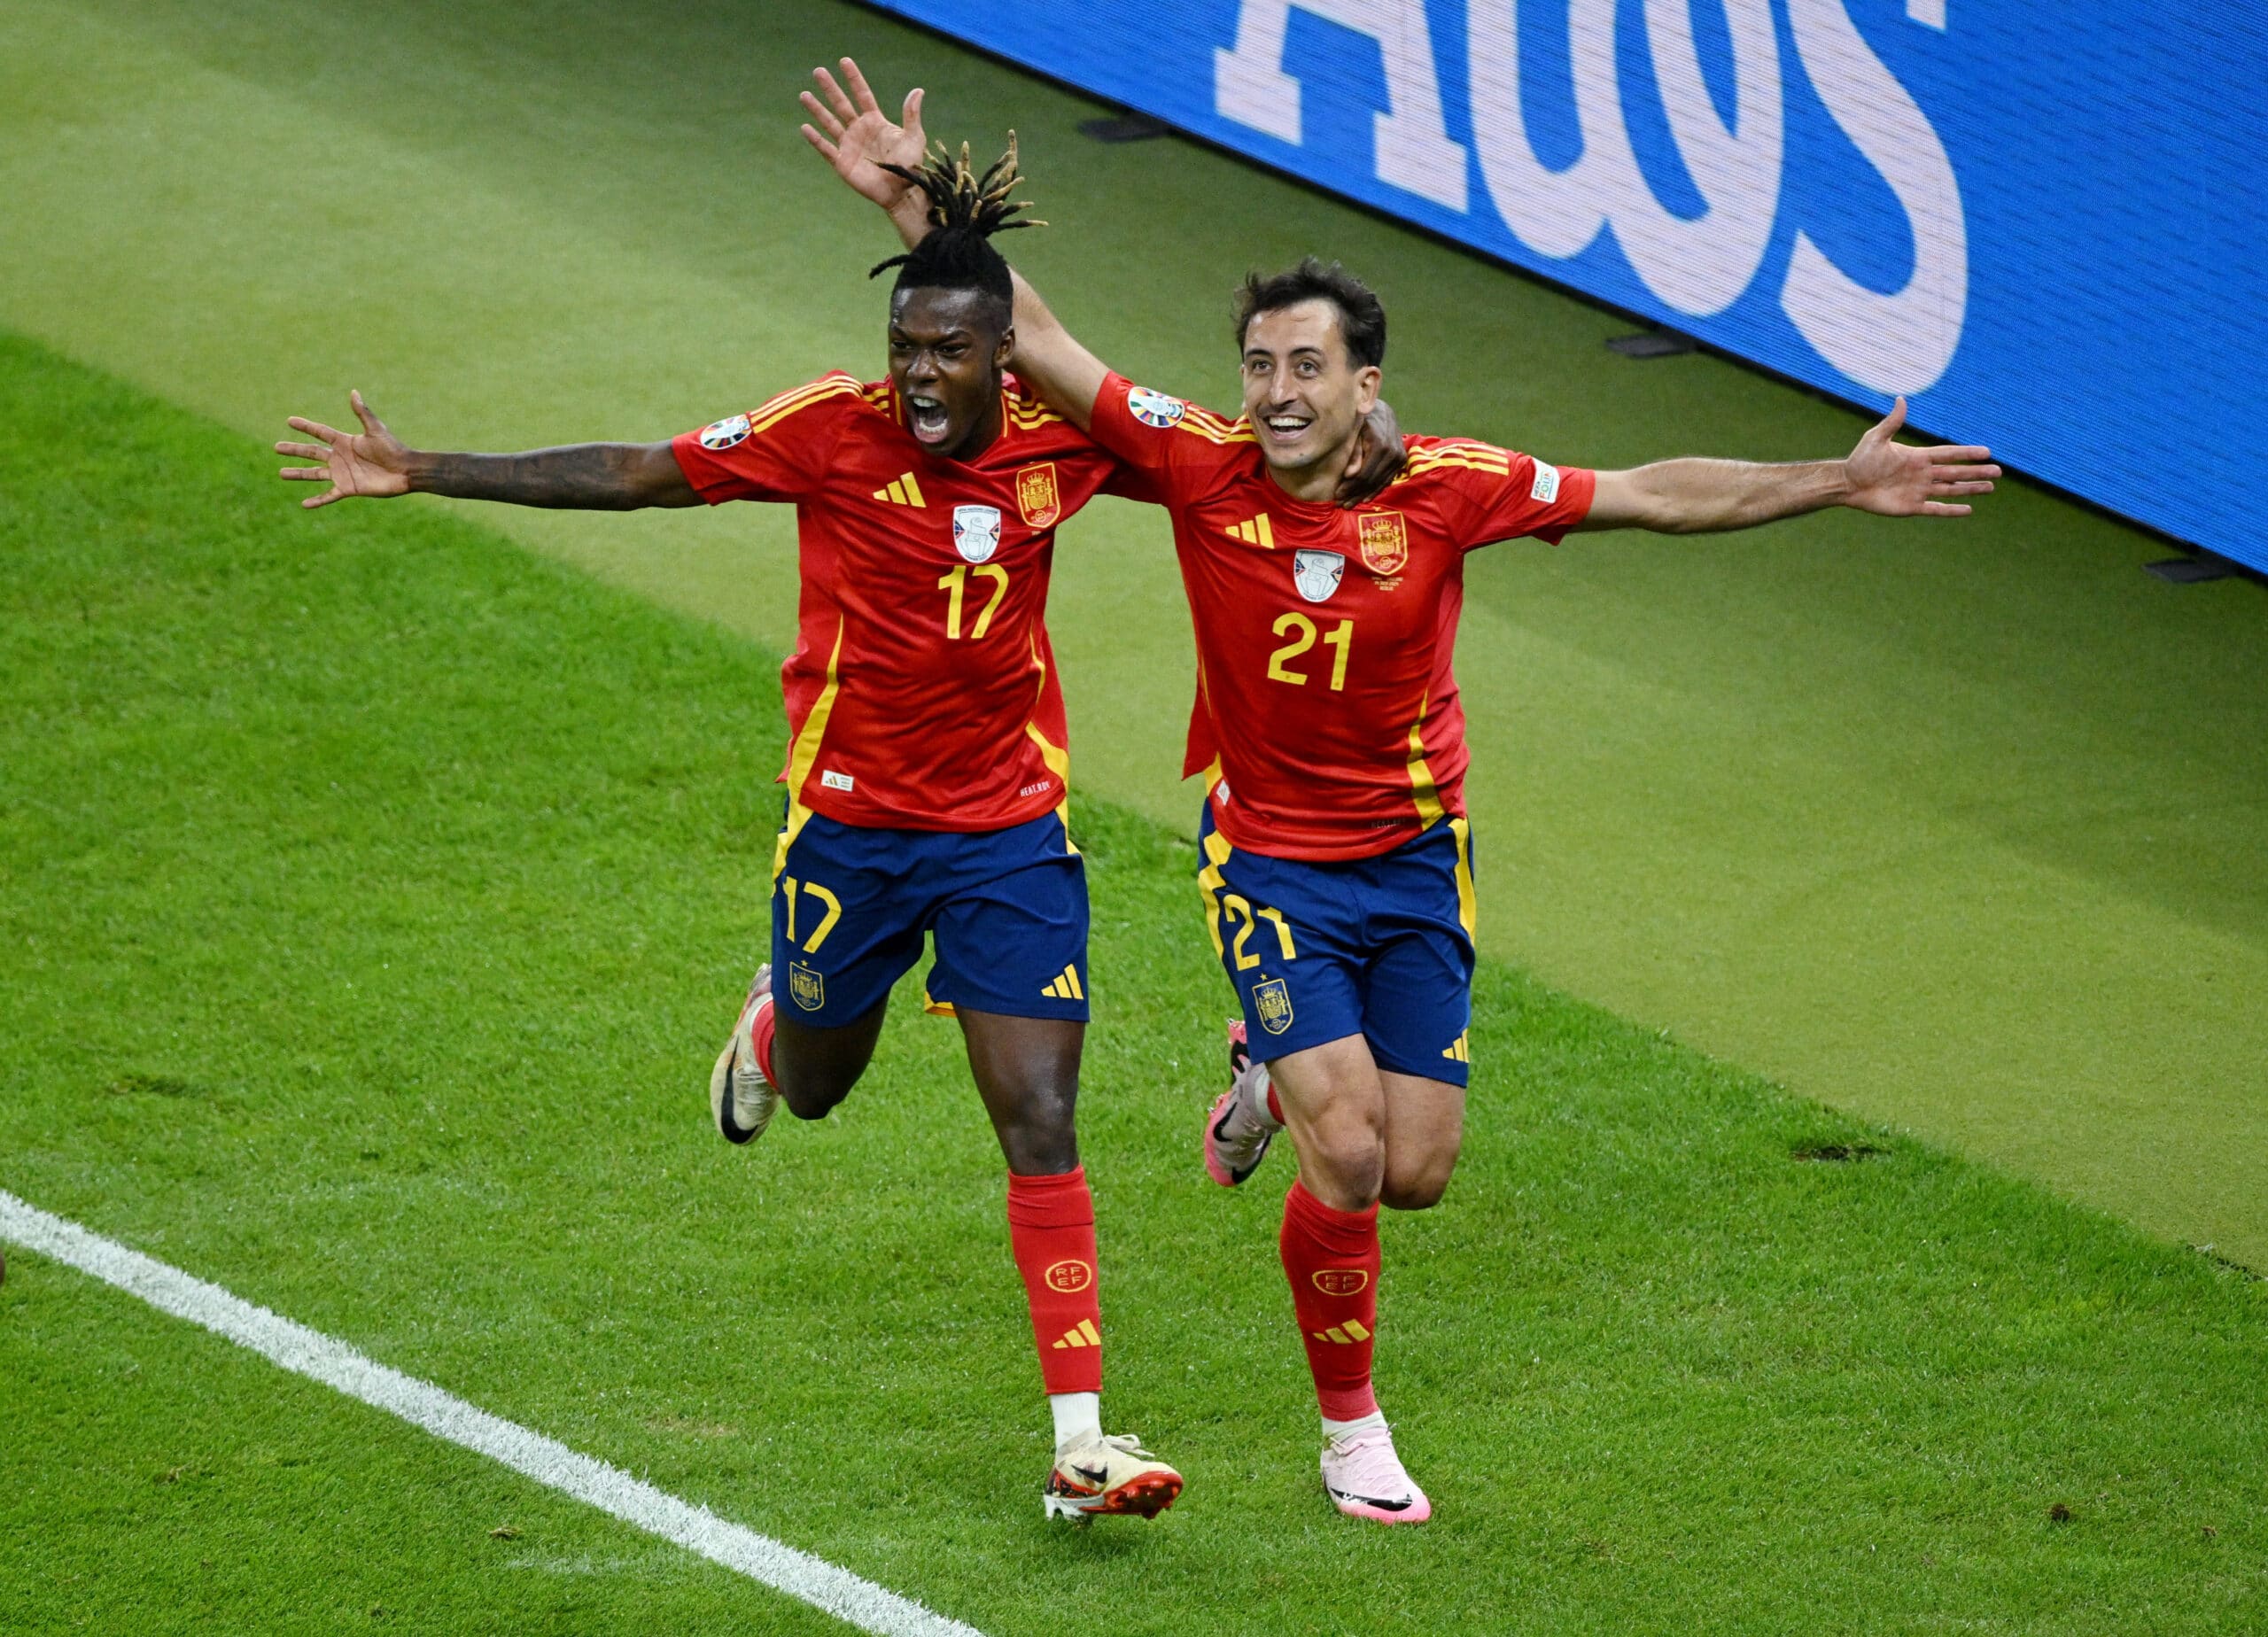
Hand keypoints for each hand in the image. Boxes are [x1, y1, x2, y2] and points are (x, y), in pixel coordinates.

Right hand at [276, 391, 411, 507]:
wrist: (406, 471)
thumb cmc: (393, 449)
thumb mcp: (375, 429)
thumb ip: (362, 412)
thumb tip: (353, 392)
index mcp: (345, 442)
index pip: (320, 432)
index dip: (305, 426)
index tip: (289, 421)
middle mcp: (340, 457)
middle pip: (312, 452)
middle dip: (294, 450)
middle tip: (276, 447)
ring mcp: (343, 473)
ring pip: (314, 474)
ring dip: (298, 474)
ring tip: (281, 473)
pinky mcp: (349, 488)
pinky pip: (329, 495)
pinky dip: (317, 500)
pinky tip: (304, 504)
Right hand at [799, 57, 926, 215]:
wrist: (901, 194)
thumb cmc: (910, 167)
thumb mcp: (914, 139)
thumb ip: (912, 116)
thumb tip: (918, 90)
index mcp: (875, 122)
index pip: (862, 95)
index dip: (854, 79)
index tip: (844, 61)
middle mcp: (859, 130)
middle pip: (841, 104)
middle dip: (830, 88)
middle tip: (818, 71)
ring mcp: (849, 146)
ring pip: (829, 123)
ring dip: (817, 109)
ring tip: (804, 95)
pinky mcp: (842, 163)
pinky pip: (826, 149)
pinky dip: (815, 139)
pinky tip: (805, 128)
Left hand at [1335, 398, 1406, 506]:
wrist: (1382, 411)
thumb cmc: (1362, 419)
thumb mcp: (1354, 431)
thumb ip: (1353, 453)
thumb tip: (1350, 475)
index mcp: (1380, 445)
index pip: (1364, 475)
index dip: (1350, 488)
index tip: (1336, 496)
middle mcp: (1393, 452)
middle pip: (1372, 481)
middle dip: (1355, 494)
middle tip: (1340, 505)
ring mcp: (1399, 457)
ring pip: (1379, 483)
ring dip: (1363, 495)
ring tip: (1348, 504)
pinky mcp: (1401, 460)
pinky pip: (1387, 479)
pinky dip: (1375, 490)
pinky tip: (1364, 499)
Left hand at [1843, 397, 1999, 516]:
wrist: (1847, 484)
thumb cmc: (1860, 460)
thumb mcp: (1876, 438)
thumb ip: (1892, 422)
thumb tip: (1901, 399)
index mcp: (1918, 457)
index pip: (1949, 455)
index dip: (1967, 453)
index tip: (1986, 452)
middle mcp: (1923, 474)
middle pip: (1956, 473)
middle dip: (1976, 472)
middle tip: (1998, 472)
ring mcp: (1919, 491)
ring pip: (1951, 490)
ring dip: (1971, 489)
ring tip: (1990, 488)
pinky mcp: (1912, 507)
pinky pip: (1936, 509)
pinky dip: (1952, 510)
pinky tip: (1968, 509)